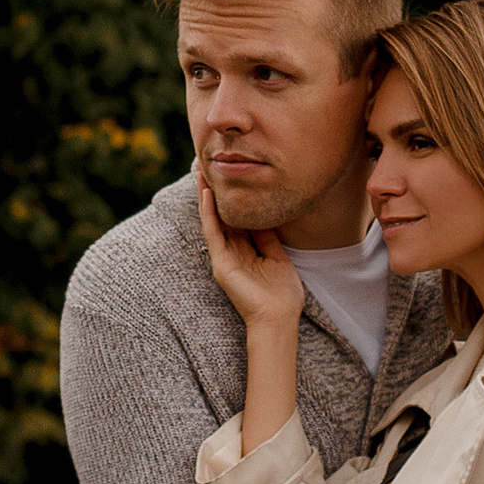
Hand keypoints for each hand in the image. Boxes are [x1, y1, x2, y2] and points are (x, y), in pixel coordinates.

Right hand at [196, 172, 304, 333]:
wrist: (279, 318)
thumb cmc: (283, 294)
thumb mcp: (278, 257)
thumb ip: (268, 237)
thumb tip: (265, 214)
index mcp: (246, 250)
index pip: (236, 218)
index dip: (233, 198)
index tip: (232, 175)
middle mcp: (232, 252)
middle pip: (221, 215)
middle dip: (215, 192)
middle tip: (209, 165)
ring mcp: (224, 258)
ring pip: (212, 220)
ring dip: (206, 196)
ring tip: (201, 172)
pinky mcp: (221, 264)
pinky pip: (213, 234)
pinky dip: (208, 214)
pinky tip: (206, 195)